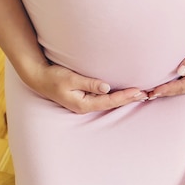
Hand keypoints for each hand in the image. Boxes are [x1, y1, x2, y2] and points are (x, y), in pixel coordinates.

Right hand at [26, 63, 147, 113]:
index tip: (137, 91)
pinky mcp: (85, 98)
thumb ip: (89, 83)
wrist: (39, 78)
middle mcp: (86, 106)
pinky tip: (125, 94)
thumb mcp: (70, 79)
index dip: (124, 97)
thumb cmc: (53, 77)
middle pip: (112, 103)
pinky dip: (116, 96)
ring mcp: (86, 103)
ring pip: (110, 102)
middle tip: (145, 94)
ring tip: (140, 94)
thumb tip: (106, 87)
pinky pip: (105, 99)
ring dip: (125, 98)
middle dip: (129, 99)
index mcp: (83, 104)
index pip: (109, 101)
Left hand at [148, 18, 184, 98]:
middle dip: (166, 92)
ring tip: (154, 92)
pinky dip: (175, 84)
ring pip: (183, 87)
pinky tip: (166, 84)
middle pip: (182, 90)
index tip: (154, 91)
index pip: (183, 86)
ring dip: (169, 90)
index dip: (168, 89)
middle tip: (149, 95)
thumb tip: (180, 72)